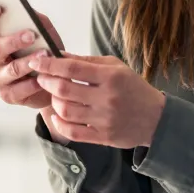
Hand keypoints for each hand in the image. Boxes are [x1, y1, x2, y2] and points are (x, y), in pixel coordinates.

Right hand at [0, 5, 64, 110]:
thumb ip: (37, 20)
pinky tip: (42, 78)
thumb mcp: (44, 32)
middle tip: (31, 35)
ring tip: (44, 54)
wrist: (56, 81)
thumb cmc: (45, 52)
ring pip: (10, 69)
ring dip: (27, 62)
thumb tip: (30, 11)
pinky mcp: (8, 95)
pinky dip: (32, 84)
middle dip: (14, 40)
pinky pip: (18, 90)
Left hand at [27, 53, 165, 148]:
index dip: (50, 64)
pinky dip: (59, 124)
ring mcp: (105, 119)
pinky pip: (72, 132)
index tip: (36, 61)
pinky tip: (56, 116)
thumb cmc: (132, 87)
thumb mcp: (115, 67)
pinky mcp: (103, 137)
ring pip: (65, 111)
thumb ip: (86, 61)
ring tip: (54, 96)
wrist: (156, 118)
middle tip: (41, 78)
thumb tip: (58, 55)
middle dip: (46, 82)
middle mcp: (107, 98)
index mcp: (111, 77)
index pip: (72, 68)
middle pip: (64, 89)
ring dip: (53, 102)